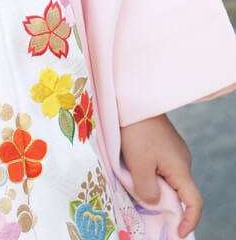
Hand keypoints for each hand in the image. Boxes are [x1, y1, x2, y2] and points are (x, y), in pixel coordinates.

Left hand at [120, 113, 201, 237]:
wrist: (132, 99)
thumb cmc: (136, 131)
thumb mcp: (138, 165)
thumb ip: (147, 190)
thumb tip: (154, 201)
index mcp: (180, 168)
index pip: (194, 201)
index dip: (189, 220)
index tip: (178, 233)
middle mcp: (181, 160)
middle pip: (177, 190)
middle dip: (161, 200)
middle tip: (141, 202)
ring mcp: (173, 150)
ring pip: (166, 177)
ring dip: (152, 183)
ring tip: (131, 178)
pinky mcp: (163, 143)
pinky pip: (159, 164)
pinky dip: (149, 171)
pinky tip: (132, 164)